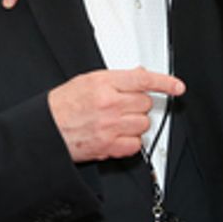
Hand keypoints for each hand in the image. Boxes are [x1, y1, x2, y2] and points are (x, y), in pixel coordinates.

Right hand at [48, 68, 184, 162]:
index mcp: (103, 84)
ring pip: (143, 124)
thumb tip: (138, 75)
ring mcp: (110, 127)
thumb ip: (115, 78)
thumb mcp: (86, 81)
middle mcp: (109, 105)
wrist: (45, 130)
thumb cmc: (61, 105)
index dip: (164, 82)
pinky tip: (118, 136)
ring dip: (135, 123)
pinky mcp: (109, 147)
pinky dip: (130, 142)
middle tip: (123, 106)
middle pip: (145, 104)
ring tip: (117, 122)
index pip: (143, 80)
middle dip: (138, 105)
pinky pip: (136, 145)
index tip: (177, 87)